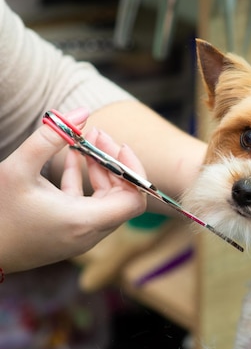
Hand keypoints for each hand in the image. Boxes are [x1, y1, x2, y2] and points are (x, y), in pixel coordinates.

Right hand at [0, 108, 146, 273]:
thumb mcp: (17, 168)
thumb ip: (50, 137)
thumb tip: (82, 111)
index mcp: (85, 221)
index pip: (134, 200)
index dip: (133, 171)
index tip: (119, 146)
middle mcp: (90, 234)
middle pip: (122, 196)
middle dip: (113, 162)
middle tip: (97, 133)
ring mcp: (81, 238)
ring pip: (106, 201)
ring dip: (99, 170)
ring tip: (84, 140)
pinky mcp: (69, 236)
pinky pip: (89, 206)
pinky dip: (85, 182)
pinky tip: (71, 156)